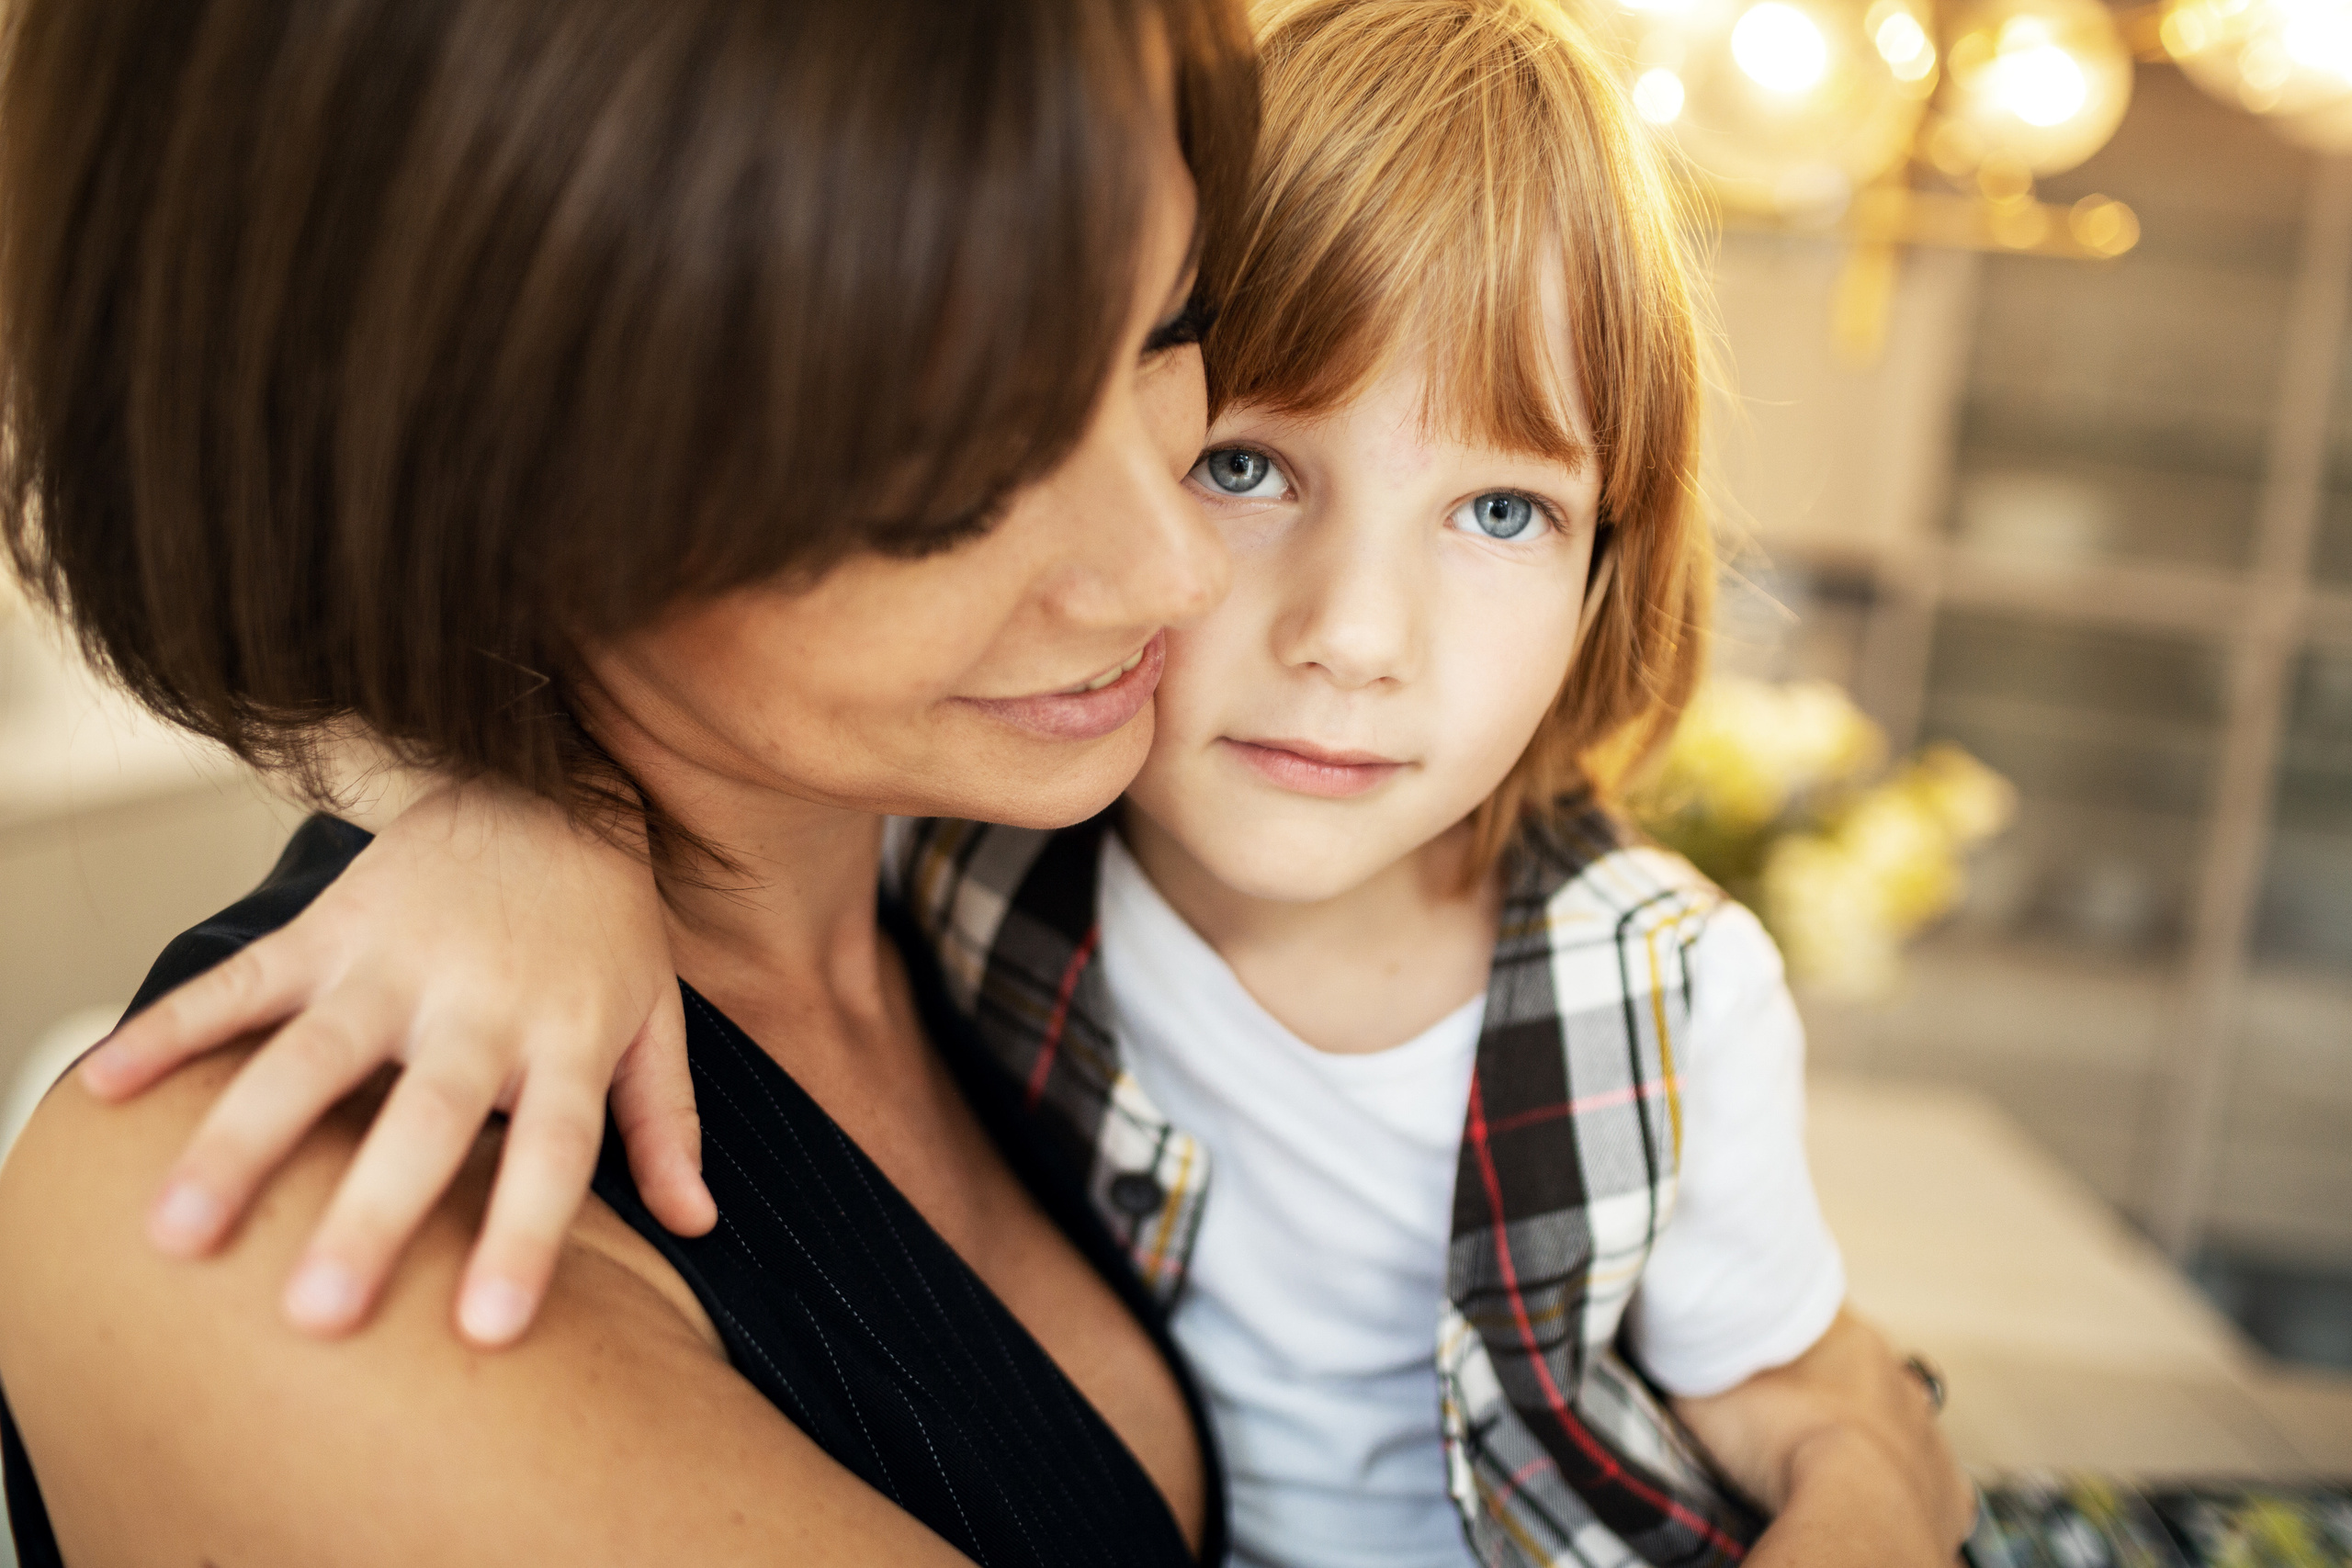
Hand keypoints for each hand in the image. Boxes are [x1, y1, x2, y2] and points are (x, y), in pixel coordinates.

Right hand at [76, 780, 714, 1346]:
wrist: (551, 777)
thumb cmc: (601, 926)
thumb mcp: (655, 1014)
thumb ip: (666, 1122)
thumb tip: (699, 1226)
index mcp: (566, 1037)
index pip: (553, 1152)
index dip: (524, 1237)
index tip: (488, 1330)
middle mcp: (479, 1004)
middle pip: (423, 1120)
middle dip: (369, 1216)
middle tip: (315, 1315)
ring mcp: (396, 962)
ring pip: (309, 1057)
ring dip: (239, 1141)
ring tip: (176, 1235)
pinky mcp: (330, 924)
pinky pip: (242, 980)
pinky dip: (171, 1028)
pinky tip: (102, 1088)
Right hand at [1673, 1310, 1976, 1565]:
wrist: (1853, 1511)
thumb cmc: (1782, 1442)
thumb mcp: (1707, 1394)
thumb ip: (1691, 1367)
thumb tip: (1667, 1351)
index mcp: (1850, 1337)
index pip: (1815, 1313)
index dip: (1784, 1331)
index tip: (1759, 1349)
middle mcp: (1899, 1378)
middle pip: (1859, 1371)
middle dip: (1827, 1389)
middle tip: (1785, 1417)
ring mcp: (1929, 1434)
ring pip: (1896, 1425)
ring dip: (1864, 1438)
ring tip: (1822, 1466)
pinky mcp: (1947, 1490)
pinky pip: (1922, 1484)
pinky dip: (1896, 1492)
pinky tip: (1867, 1502)